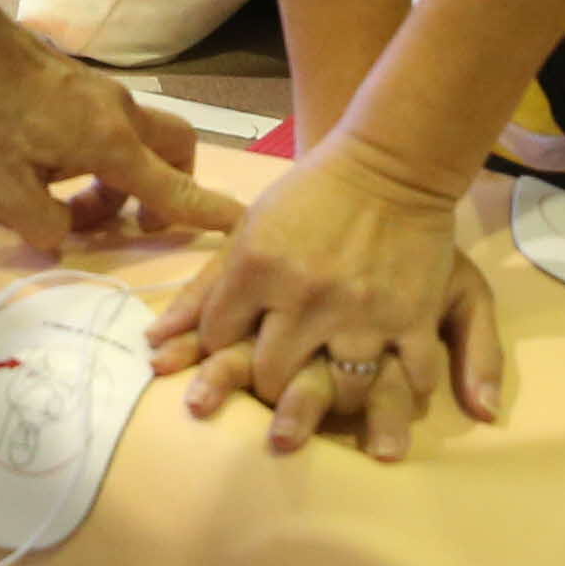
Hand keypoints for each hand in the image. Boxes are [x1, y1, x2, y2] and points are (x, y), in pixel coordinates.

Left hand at [0, 5, 237, 250]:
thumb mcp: (4, 192)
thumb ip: (44, 225)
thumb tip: (63, 236)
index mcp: (112, 145)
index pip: (173, 188)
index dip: (208, 212)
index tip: (240, 224)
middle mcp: (120, 115)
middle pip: (176, 150)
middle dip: (170, 188)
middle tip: (133, 221)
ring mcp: (101, 94)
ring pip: (137, 140)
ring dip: (117, 179)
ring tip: (64, 203)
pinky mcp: (77, 84)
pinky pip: (107, 126)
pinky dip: (95, 156)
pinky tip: (43, 168)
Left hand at [148, 138, 512, 457]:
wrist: (392, 165)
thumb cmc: (310, 197)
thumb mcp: (247, 232)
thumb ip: (202, 292)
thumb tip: (152, 344)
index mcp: (256, 267)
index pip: (217, 340)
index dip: (216, 353)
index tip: (230, 352)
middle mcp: (305, 295)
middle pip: (270, 376)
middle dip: (267, 387)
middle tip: (276, 387)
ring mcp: (362, 311)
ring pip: (338, 390)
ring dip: (331, 400)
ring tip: (330, 395)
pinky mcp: (412, 317)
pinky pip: (409, 377)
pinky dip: (403, 391)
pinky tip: (389, 388)